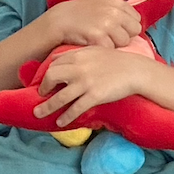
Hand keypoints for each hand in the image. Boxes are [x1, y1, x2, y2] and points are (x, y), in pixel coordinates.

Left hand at [34, 46, 149, 127]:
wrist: (135, 70)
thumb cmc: (117, 61)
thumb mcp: (96, 51)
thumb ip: (79, 55)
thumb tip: (62, 62)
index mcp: (79, 55)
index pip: (54, 63)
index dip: (46, 73)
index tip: (44, 81)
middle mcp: (79, 68)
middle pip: (51, 77)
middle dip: (43, 88)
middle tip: (41, 95)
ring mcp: (86, 83)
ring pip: (60, 97)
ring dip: (47, 107)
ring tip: (39, 114)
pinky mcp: (95, 96)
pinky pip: (76, 108)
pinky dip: (66, 117)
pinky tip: (60, 122)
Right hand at [44, 0, 140, 49]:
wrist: (59, 21)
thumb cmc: (79, 12)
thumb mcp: (99, 0)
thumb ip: (117, 6)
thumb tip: (133, 18)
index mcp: (116, 2)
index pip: (136, 19)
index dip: (127, 26)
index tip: (117, 29)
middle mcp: (114, 11)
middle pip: (134, 30)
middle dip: (124, 35)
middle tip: (110, 37)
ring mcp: (107, 23)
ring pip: (124, 41)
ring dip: (115, 44)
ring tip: (101, 40)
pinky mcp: (99, 37)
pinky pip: (111, 49)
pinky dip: (104, 50)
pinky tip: (95, 45)